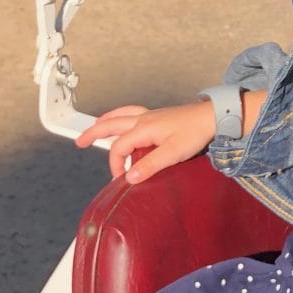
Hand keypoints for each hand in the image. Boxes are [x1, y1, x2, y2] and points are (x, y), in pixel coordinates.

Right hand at [75, 102, 215, 184]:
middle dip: (94, 133)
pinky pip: (131, 112)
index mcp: (143, 128)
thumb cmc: (194, 133)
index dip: (116, 166)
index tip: (121, 181)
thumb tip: (129, 177)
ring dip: (105, 120)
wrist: (212, 117)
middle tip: (79, 141)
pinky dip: (120, 115)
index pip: (119, 148)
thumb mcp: (172, 153)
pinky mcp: (157, 116)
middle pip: (111, 124)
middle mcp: (142, 119)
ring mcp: (150, 115)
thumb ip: (150, 165)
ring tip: (94, 126)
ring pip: (120, 115)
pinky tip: (122, 119)